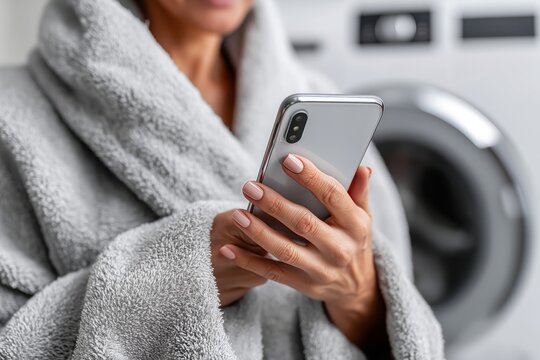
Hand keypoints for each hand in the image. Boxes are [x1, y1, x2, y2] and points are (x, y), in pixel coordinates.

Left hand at [219, 154, 385, 346]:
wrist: (356, 287)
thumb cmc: (354, 240)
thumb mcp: (363, 216)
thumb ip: (358, 192)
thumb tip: (362, 168)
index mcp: (355, 225)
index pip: (333, 196)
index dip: (311, 177)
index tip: (289, 160)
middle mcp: (339, 248)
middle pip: (304, 223)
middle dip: (275, 204)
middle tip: (251, 187)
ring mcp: (321, 269)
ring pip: (286, 250)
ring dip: (259, 232)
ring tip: (238, 215)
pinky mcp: (304, 285)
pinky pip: (273, 273)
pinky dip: (249, 261)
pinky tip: (229, 249)